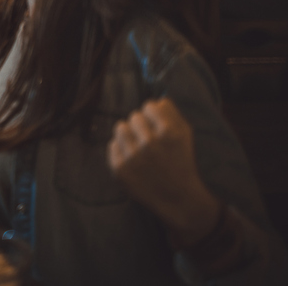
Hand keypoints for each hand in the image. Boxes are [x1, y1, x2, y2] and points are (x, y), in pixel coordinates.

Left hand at [107, 98, 221, 245]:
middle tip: (150, 140)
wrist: (178, 199)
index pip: (149, 106)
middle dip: (141, 126)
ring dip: (128, 135)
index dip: (153, 116)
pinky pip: (112, 145)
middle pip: (134, 116)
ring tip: (139, 148)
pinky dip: (121, 150)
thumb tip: (155, 100)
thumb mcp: (186, 136)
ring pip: (120, 128)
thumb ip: (172, 113)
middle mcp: (150, 144)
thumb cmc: (182, 163)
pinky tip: (133, 160)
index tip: (157, 126)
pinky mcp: (120, 169)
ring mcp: (133, 157)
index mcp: (169, 133)